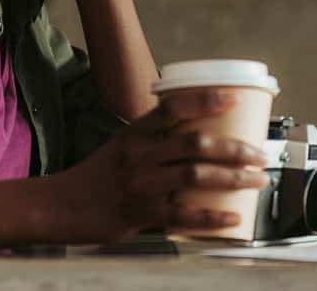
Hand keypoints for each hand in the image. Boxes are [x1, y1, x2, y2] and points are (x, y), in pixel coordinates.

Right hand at [44, 89, 268, 242]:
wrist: (58, 206)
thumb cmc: (98, 176)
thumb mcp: (123, 146)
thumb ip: (156, 140)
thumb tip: (201, 133)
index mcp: (136, 133)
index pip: (174, 108)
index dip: (206, 100)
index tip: (234, 100)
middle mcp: (138, 154)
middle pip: (195, 144)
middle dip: (235, 148)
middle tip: (259, 154)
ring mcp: (139, 184)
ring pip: (195, 176)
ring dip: (233, 178)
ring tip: (256, 180)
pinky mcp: (139, 213)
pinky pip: (183, 215)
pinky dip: (212, 216)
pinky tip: (232, 216)